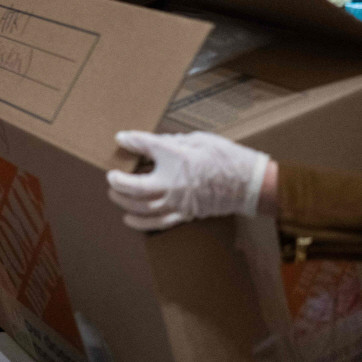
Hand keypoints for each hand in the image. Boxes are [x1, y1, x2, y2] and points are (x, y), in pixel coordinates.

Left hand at [107, 130, 270, 231]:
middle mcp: (173, 185)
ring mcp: (178, 203)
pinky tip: (130, 219)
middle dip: (119, 184)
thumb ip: (164, 141)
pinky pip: (159, 223)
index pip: (146, 148)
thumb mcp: (196, 139)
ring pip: (143, 208)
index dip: (131, 142)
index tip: (121, 139)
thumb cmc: (224, 157)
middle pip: (136, 188)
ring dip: (124, 203)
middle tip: (111, 178)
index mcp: (176, 160)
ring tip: (114, 196)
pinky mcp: (185, 215)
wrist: (249, 183)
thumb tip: (137, 138)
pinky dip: (141, 223)